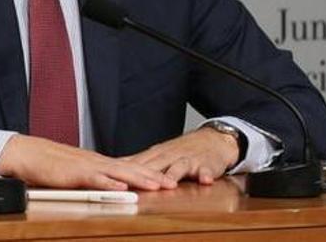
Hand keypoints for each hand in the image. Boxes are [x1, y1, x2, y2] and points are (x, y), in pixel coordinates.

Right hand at [0, 135, 177, 190]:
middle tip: (173, 182)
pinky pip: (94, 178)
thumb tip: (108, 184)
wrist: (24, 153)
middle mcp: (95, 161)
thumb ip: (91, 176)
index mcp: (96, 161)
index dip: (148, 172)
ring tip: (158, 185)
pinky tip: (122, 186)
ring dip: (139, 178)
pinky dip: (109, 182)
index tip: (166, 178)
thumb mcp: (74, 170)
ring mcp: (85, 166)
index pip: (128, 166)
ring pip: (118, 172)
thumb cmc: (46, 163)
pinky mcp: (73, 173)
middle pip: (129, 167)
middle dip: (152, 176)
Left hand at [124, 128, 238, 184]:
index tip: (113, 177)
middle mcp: (170, 156)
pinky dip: (205, 175)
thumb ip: (140, 163)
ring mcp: (188, 160)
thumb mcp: (158, 155)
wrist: (212, 140)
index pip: (138, 162)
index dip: (125, 170)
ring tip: (169, 184)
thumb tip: (116, 168)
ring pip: (179, 167)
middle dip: (144, 174)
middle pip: (155, 165)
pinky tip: (205, 180)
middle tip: (134, 184)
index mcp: (156, 154)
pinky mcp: (206, 165)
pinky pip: (205, 170)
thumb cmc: (181, 151)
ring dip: (173, 175)